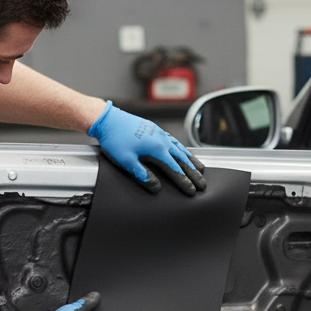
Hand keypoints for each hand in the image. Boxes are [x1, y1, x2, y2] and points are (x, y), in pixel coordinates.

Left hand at [88, 101, 205, 195]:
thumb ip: (142, 175)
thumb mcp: (126, 161)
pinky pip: (174, 141)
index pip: (175, 170)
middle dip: (194, 173)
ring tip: (200, 169)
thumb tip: (156, 187)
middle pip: (182, 160)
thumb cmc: (114, 140)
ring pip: (180, 149)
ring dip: (191, 160)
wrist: (108, 119)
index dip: (185, 182)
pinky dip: (182, 148)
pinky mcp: (154, 129)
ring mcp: (159, 133)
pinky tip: (183, 151)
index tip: (192, 191)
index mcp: (157, 149)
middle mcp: (162, 140)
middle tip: (203, 184)